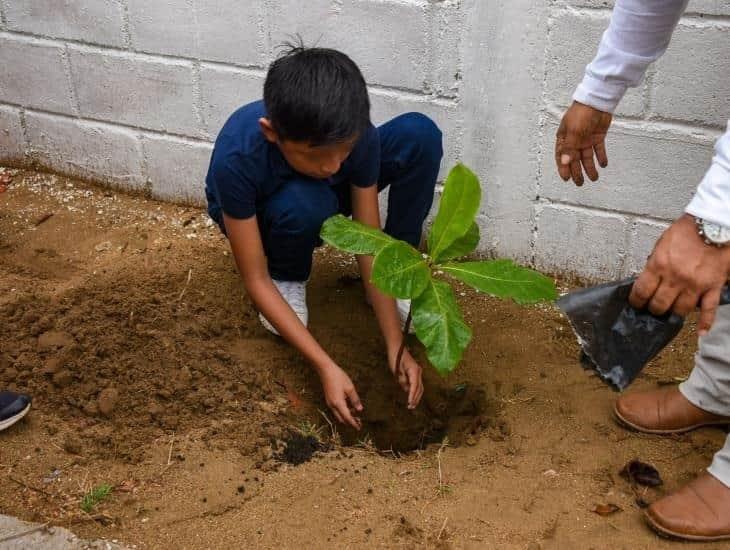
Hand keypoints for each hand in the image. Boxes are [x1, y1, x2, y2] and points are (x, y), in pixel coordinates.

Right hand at [319, 365, 362, 429]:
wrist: (326, 370)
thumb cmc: (339, 377)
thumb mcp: (350, 388)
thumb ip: (355, 400)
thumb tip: (360, 410)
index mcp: (338, 403)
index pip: (347, 417)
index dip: (353, 423)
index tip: (359, 428)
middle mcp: (332, 405)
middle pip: (341, 419)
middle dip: (350, 422)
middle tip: (359, 423)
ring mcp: (329, 403)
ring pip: (338, 415)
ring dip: (346, 417)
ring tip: (356, 415)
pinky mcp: (329, 400)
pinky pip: (336, 410)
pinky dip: (343, 412)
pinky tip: (349, 408)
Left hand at [389, 348, 423, 409]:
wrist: (397, 347)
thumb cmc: (395, 357)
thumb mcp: (397, 370)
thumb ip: (402, 380)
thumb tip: (407, 390)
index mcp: (414, 371)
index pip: (414, 387)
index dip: (412, 396)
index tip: (409, 404)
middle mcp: (419, 372)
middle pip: (419, 388)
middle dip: (416, 398)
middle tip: (411, 407)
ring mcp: (418, 372)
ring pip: (420, 387)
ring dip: (416, 396)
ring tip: (412, 404)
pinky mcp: (416, 372)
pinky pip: (417, 384)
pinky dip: (415, 391)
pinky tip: (411, 396)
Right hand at [555, 101, 612, 184]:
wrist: (597, 101)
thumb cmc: (581, 113)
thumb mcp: (573, 132)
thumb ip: (569, 148)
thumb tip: (565, 162)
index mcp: (564, 139)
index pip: (562, 157)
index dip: (563, 168)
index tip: (566, 179)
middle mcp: (574, 140)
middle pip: (574, 160)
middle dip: (577, 172)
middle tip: (580, 183)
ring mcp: (585, 139)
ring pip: (586, 157)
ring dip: (589, 168)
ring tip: (594, 178)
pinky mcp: (597, 136)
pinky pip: (598, 150)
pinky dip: (600, 157)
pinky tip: (603, 165)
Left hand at [630, 214, 729, 335]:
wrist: (714, 224)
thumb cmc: (687, 230)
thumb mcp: (662, 243)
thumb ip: (655, 262)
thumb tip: (648, 278)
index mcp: (659, 265)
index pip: (641, 291)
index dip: (636, 301)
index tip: (635, 304)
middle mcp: (675, 278)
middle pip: (659, 304)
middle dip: (653, 309)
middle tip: (652, 309)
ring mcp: (695, 285)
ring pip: (680, 310)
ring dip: (673, 313)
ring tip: (669, 312)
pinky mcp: (713, 287)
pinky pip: (708, 309)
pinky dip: (705, 322)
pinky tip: (700, 332)